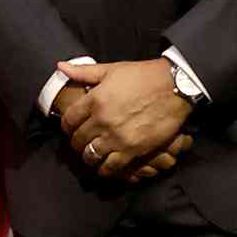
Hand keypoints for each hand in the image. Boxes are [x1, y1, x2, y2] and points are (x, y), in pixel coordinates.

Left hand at [57, 60, 193, 177]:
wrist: (175, 86)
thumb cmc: (143, 76)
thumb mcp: (111, 70)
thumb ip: (83, 71)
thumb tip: (61, 67)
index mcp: (94, 100)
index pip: (68, 120)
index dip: (66, 127)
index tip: (70, 129)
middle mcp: (102, 120)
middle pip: (78, 140)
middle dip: (76, 143)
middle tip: (81, 143)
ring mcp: (117, 137)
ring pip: (91, 156)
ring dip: (89, 157)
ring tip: (92, 155)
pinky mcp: (133, 149)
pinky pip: (111, 166)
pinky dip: (105, 169)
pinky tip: (106, 166)